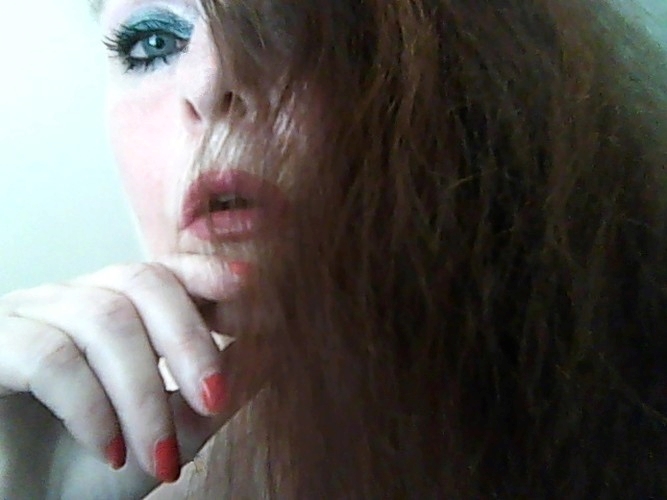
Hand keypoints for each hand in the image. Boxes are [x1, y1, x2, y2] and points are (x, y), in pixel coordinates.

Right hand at [0, 254, 257, 498]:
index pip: (167, 270)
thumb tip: (273, 345)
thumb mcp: (170, 431)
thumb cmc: (89, 469)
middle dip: (189, 339)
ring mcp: (28, 317)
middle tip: (216, 398)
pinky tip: (111, 451)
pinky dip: (92, 408)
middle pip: (142, 281)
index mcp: (117, 309)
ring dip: (143, 395)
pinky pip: (51, 356)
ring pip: (104, 320)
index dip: (210, 274)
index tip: (254, 293)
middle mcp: (73, 300)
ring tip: (162, 457)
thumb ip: (216, 387)